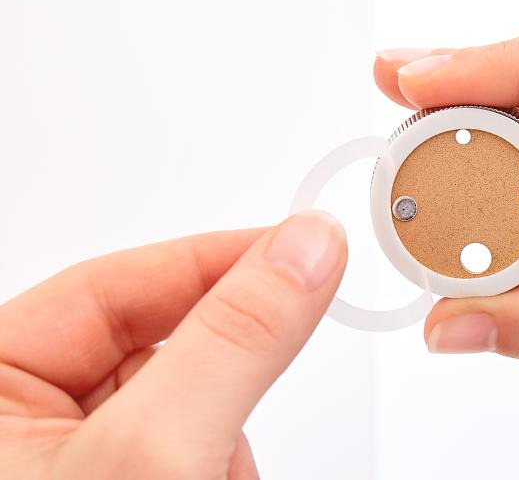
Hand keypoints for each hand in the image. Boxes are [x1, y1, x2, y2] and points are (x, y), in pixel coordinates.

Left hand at [0, 211, 346, 478]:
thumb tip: (305, 248)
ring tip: (214, 478)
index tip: (298, 248)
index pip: (108, 287)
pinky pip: (194, 449)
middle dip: (220, 375)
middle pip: (156, 346)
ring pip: (185, 405)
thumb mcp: (156, 450)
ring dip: (224, 436)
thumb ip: (233, 341)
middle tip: (251, 388)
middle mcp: (26, 423)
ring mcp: (77, 464)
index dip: (210, 263)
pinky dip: (223, 466)